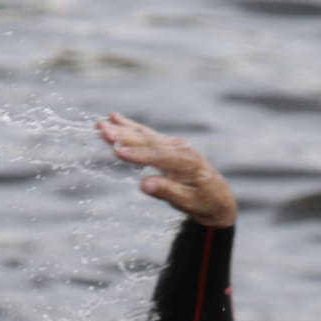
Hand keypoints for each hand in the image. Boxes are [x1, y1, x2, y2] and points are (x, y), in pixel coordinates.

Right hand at [96, 112, 237, 227]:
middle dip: (125, 135)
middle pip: (149, 141)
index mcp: (188, 163)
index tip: (117, 151)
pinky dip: (131, 127)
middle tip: (102, 129)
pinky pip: (147, 134)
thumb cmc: (203, 202)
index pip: (159, 157)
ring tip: (103, 121)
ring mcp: (175, 145)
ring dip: (123, 128)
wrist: (218, 197)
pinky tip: (115, 117)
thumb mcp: (188, 202)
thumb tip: (144, 184)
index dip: (138, 154)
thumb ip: (167, 192)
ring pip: (146, 135)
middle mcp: (181, 149)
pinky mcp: (169, 145)